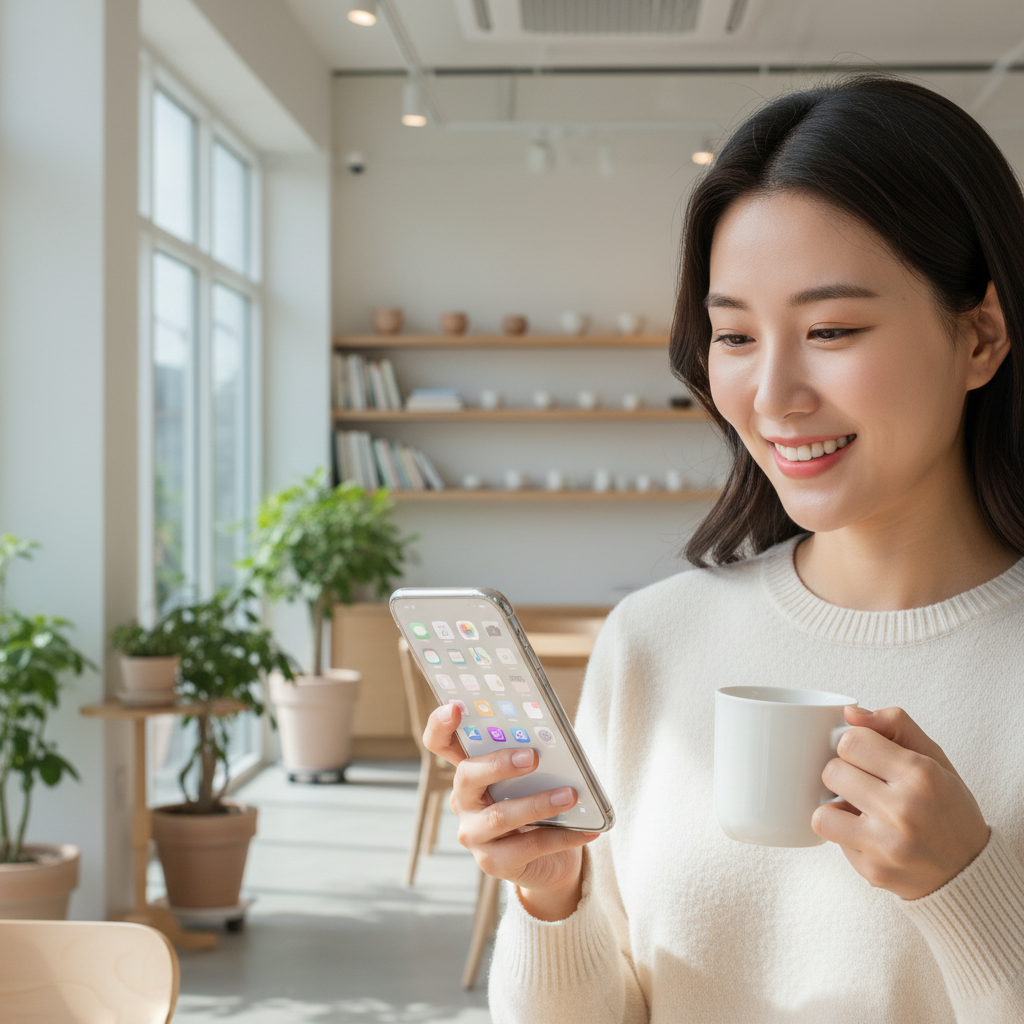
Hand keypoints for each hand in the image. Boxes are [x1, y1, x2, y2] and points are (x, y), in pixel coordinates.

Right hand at [423, 703, 599, 920]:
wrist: (549, 862)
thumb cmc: (538, 805)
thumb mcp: (532, 778)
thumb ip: (531, 757)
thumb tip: (554, 741)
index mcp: (469, 770)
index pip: (440, 743)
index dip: (440, 725)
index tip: (454, 707)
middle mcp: (463, 800)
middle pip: (467, 775)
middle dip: (499, 764)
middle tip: (533, 756)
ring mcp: (474, 834)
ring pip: (499, 816)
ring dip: (538, 803)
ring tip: (570, 795)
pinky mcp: (493, 863)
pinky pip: (528, 847)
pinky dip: (562, 837)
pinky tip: (587, 829)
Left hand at [812, 706, 989, 900]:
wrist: (969, 871)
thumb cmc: (948, 807)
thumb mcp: (934, 758)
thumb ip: (894, 724)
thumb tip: (849, 713)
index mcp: (920, 775)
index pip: (851, 741)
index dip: (855, 745)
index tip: (867, 756)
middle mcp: (903, 811)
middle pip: (832, 772)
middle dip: (844, 773)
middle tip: (865, 783)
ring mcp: (886, 845)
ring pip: (822, 813)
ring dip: (835, 808)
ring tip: (858, 808)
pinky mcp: (872, 871)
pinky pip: (834, 841)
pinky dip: (846, 834)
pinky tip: (869, 833)